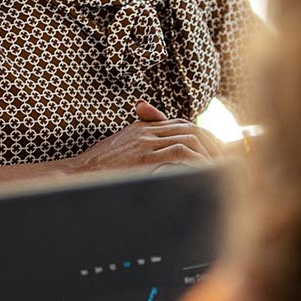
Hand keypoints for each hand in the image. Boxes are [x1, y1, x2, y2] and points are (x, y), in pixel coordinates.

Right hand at [69, 100, 223, 172]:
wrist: (74, 176)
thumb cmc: (95, 171)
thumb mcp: (120, 153)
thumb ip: (142, 150)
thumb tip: (166, 162)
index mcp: (141, 128)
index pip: (181, 124)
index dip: (202, 135)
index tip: (216, 149)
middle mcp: (146, 131)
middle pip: (190, 128)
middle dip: (212, 143)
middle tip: (225, 159)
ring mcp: (145, 142)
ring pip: (189, 138)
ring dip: (209, 152)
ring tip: (219, 168)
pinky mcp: (143, 157)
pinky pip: (180, 152)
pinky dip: (198, 160)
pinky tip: (205, 171)